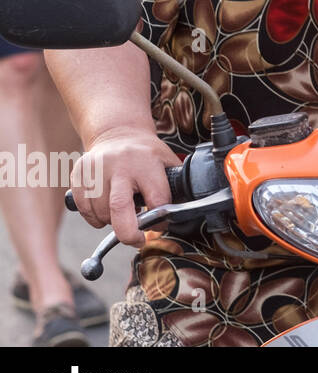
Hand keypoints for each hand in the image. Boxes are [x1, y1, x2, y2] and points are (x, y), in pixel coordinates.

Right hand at [71, 126, 179, 247]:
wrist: (117, 132)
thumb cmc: (146, 153)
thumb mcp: (168, 161)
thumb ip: (176, 186)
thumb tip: (183, 214)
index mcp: (147, 162)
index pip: (156, 198)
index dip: (160, 219)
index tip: (160, 225)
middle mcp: (120, 165)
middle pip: (119, 207)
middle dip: (128, 233)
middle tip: (136, 240)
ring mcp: (96, 169)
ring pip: (100, 212)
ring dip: (111, 222)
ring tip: (122, 213)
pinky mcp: (79, 174)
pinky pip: (83, 208)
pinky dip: (93, 217)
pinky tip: (104, 210)